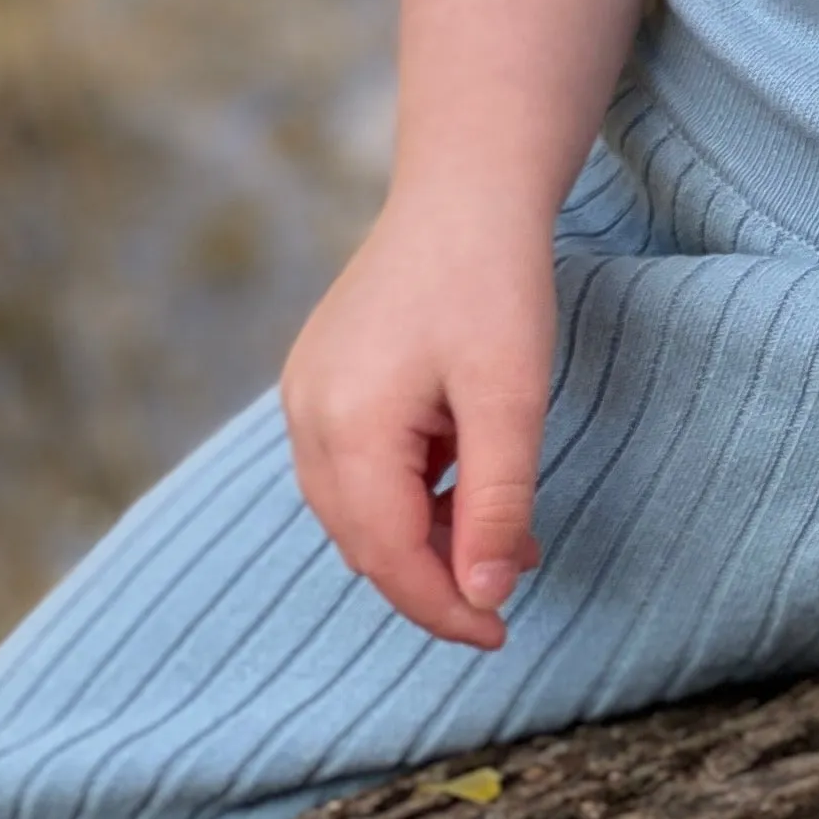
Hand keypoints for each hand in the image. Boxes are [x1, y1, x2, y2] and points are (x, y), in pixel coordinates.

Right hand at [280, 192, 557, 647]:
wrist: (466, 185)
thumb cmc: (494, 281)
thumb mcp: (511, 397)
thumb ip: (495, 502)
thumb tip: (484, 598)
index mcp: (346, 426)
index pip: (388, 556)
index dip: (444, 607)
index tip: (500, 633)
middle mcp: (308, 416)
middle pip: (364, 539)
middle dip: (435, 574)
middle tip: (509, 581)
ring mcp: (307, 393)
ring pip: (356, 507)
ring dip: (424, 533)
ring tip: (504, 528)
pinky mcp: (322, 376)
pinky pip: (354, 464)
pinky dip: (407, 489)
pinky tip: (466, 477)